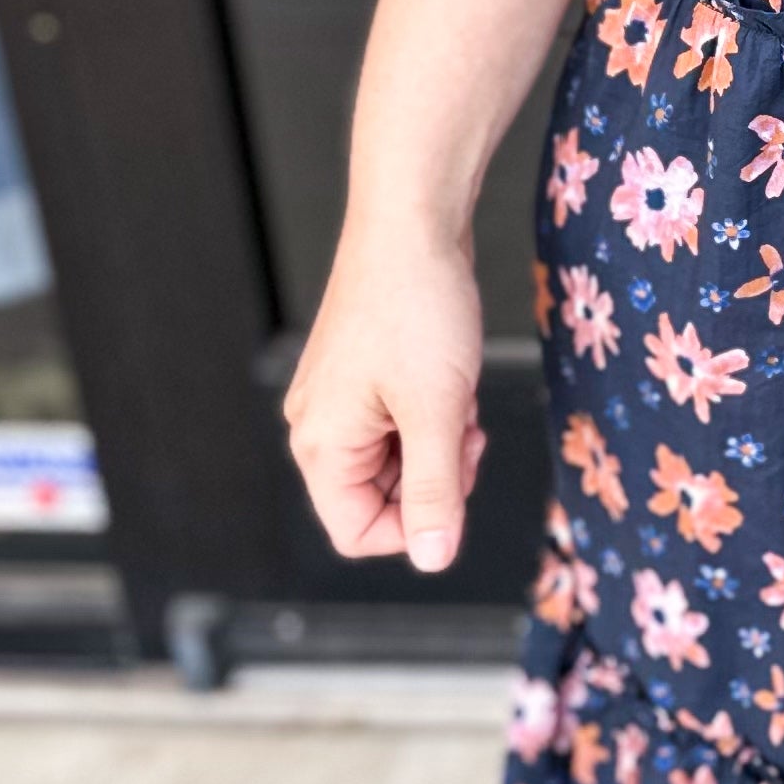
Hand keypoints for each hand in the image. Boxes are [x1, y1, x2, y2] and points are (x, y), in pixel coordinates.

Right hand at [283, 219, 488, 571]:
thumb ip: (435, 492)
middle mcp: (320, 426)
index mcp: (320, 444)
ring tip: (459, 396)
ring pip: (402, 460)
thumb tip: (435, 559)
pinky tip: (454, 378)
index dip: (416, 526)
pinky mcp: (368, 377)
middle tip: (463, 428)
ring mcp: (343, 400)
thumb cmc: (416, 306)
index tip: (456, 482)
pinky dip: (439, 411)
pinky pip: (407, 423)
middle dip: (437, 473)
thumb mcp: (436, 412)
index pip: (357, 533)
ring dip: (443, 441)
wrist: (414, 224)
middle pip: (382, 498)